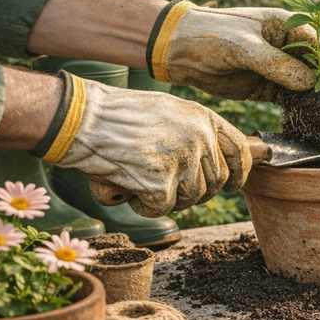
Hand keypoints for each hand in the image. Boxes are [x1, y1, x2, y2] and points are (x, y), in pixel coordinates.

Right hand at [35, 73, 250, 216]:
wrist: (80, 120)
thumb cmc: (116, 115)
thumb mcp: (167, 111)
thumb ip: (192, 132)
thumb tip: (211, 160)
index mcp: (203, 119)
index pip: (239, 150)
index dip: (239, 172)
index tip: (233, 185)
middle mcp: (200, 139)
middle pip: (214, 182)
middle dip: (194, 191)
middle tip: (166, 187)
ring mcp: (183, 161)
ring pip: (191, 198)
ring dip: (168, 198)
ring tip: (140, 179)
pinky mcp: (162, 183)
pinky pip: (163, 208)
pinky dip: (145, 206)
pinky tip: (128, 187)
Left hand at [148, 2, 317, 100]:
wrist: (176, 49)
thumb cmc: (210, 34)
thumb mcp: (244, 47)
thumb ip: (278, 65)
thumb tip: (311, 83)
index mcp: (290, 27)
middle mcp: (290, 48)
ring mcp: (280, 70)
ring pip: (310, 89)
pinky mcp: (267, 88)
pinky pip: (291, 101)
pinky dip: (304, 111)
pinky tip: (318, 124)